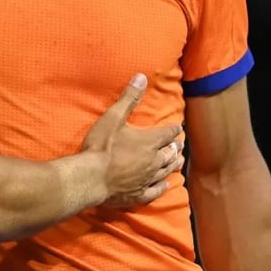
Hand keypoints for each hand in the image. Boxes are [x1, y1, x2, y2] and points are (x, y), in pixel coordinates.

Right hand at [82, 74, 183, 207]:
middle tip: (178, 144)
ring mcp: (148, 179)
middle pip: (170, 152)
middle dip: (175, 147)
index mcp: (149, 141)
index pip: (168, 133)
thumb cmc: (101, 146)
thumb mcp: (113, 117)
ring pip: (166, 170)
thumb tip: (142, 77)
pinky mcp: (140, 194)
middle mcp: (154, 160)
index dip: (173, 129)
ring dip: (173, 164)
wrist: (91, 177)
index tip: (177, 128)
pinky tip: (165, 184)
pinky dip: (162, 186)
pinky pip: (156, 190)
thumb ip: (129, 98)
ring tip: (178, 161)